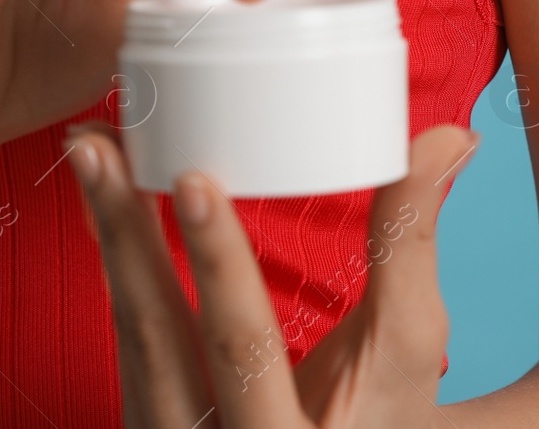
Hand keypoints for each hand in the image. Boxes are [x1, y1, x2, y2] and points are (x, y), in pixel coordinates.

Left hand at [65, 122, 479, 428]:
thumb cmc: (378, 416)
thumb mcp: (405, 349)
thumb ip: (410, 245)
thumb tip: (447, 138)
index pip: (244, 349)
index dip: (219, 265)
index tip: (193, 182)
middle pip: (155, 339)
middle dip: (126, 232)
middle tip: (98, 148)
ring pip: (127, 338)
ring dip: (107, 240)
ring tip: (91, 155)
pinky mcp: (145, 422)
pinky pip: (123, 342)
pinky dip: (114, 269)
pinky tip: (104, 210)